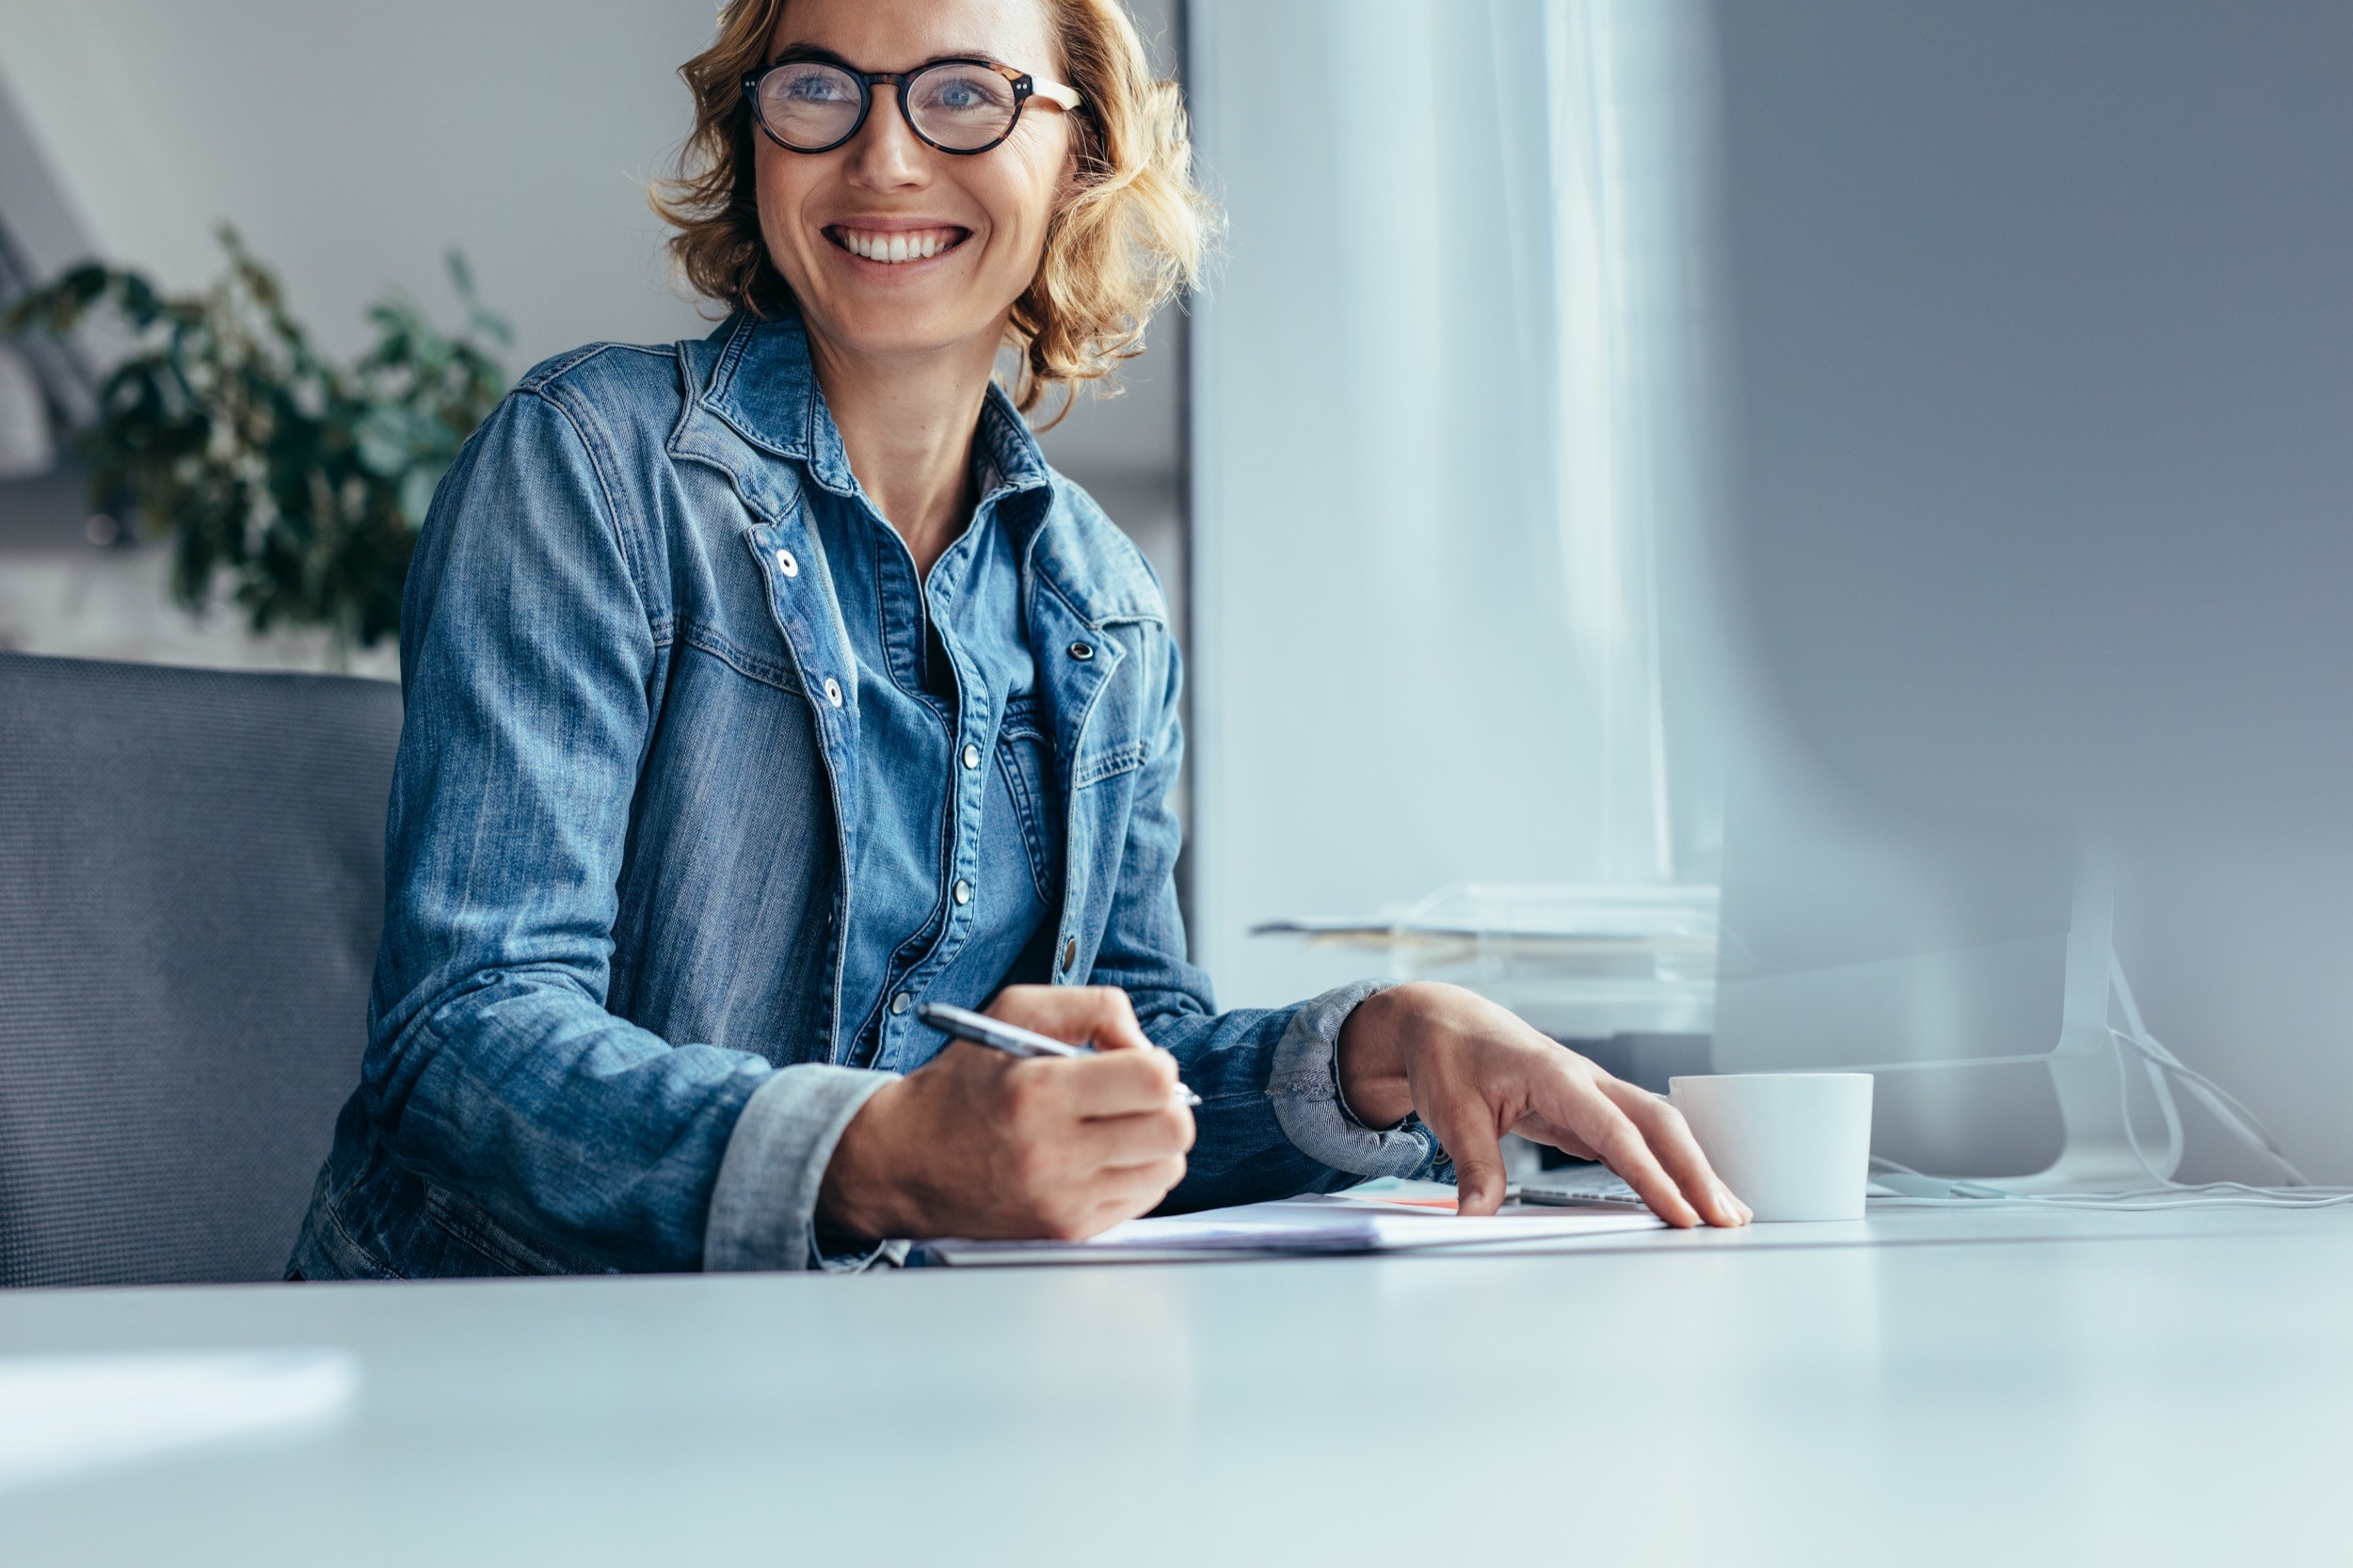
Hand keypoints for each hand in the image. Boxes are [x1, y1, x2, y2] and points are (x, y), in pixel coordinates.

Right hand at [817, 986, 1194, 1241]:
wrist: (902, 1162)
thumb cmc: (959, 1082)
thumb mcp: (1012, 1011)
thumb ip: (1092, 1007)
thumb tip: (1144, 1044)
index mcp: (1040, 1092)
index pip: (1154, 1080)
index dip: (1155, 1062)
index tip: (1131, 1061)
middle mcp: (1054, 1153)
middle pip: (1174, 1130)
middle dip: (1166, 1103)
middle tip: (1136, 1095)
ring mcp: (1064, 1200)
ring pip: (1167, 1168)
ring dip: (1155, 1141)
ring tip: (1116, 1125)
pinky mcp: (1067, 1231)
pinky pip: (1141, 1199)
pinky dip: (1134, 1173)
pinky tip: (1099, 1155)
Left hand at [1337, 982, 1749, 1228]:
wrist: (1443, 1021)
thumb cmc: (1449, 1055)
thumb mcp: (1451, 1110)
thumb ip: (1473, 1164)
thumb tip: (1478, 1216)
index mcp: (1556, 1074)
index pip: (1616, 1131)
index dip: (1652, 1175)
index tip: (1680, 1212)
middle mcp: (1585, 1081)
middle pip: (1659, 1123)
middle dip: (1697, 1171)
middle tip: (1728, 1219)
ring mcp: (1591, 1094)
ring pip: (1657, 1129)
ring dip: (1692, 1168)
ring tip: (1727, 1213)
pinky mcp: (1587, 1110)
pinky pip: (1636, 1138)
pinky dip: (1664, 1166)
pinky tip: (1682, 1195)